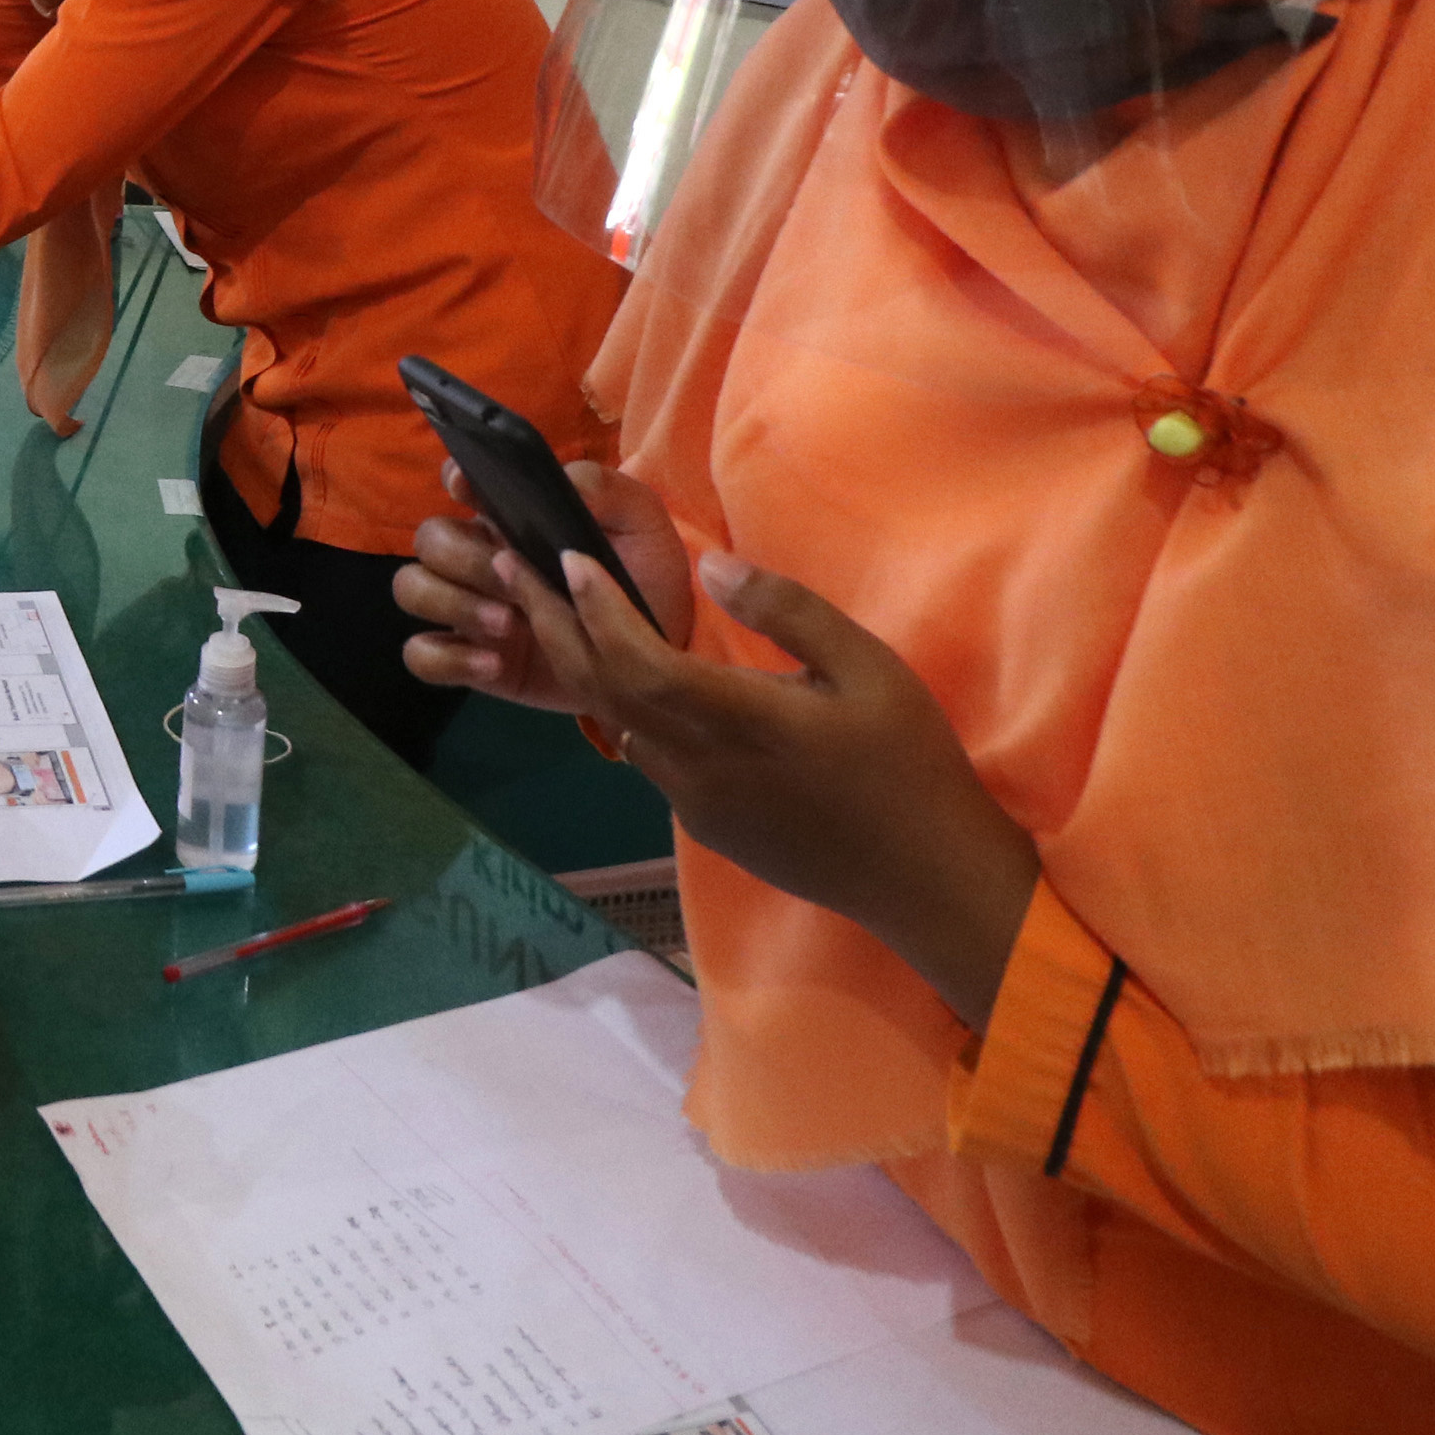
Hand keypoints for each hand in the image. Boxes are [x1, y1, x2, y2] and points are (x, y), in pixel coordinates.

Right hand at [395, 460, 695, 716]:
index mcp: (511, 517)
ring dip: (451, 602)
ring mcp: (469, 609)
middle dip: (463, 557)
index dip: (455, 480)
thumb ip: (604, 490)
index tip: (467, 485)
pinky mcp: (472, 661)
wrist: (662, 652)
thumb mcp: (639, 523)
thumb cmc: (644, 575)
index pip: (461, 484)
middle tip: (511, 580)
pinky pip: (422, 655)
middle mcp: (479, 557)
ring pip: (413, 589)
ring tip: (509, 624)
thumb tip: (563, 481)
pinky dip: (448, 658)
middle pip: (429, 540)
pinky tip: (495, 663)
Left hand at [418, 504, 1037, 1026]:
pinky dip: (616, 704)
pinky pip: (646, 755)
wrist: (923, 878)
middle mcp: (699, 766)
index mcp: (740, 721)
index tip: (566, 556)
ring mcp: (694, 803)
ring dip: (577, 664)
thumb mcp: (868, 667)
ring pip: (615, 725)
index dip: (593, 607)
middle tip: (512, 569)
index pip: (636, 659)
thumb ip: (787, 612)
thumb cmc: (907, 763)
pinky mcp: (703, 826)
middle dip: (552, 624)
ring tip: (548, 610)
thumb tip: (710, 568)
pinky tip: (616, 672)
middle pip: (600, 689)